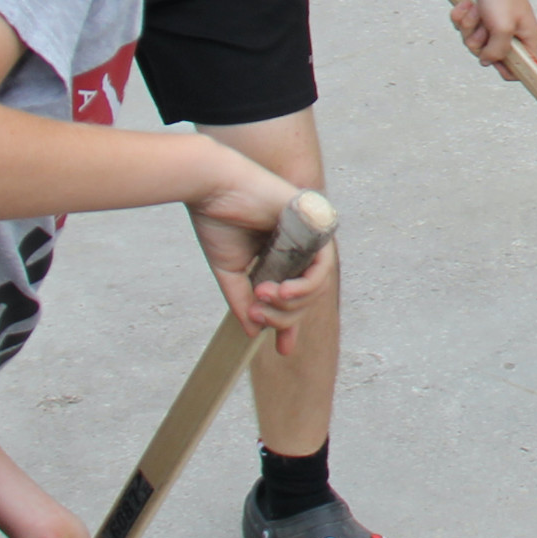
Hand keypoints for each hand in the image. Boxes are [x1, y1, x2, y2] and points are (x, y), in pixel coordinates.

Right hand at [185, 143, 331, 355]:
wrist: (212, 188)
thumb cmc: (218, 220)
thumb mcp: (231, 272)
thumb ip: (244, 301)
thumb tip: (252, 332)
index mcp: (282, 255)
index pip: (297, 294)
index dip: (291, 323)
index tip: (283, 349)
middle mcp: (300, 246)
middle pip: (308, 296)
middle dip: (285, 316)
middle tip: (259, 318)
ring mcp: (310, 235)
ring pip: (318, 285)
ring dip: (292, 303)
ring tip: (264, 300)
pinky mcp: (316, 224)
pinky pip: (324, 265)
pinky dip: (304, 285)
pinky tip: (279, 290)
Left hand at [450, 0, 536, 72]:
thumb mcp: (504, 28)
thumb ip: (497, 51)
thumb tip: (487, 61)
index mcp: (526, 38)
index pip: (522, 67)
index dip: (507, 69)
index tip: (494, 61)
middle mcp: (510, 34)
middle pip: (490, 56)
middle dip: (480, 41)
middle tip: (485, 26)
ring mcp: (492, 26)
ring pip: (473, 42)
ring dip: (470, 25)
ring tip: (476, 10)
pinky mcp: (478, 18)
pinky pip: (463, 29)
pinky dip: (462, 17)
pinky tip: (468, 5)